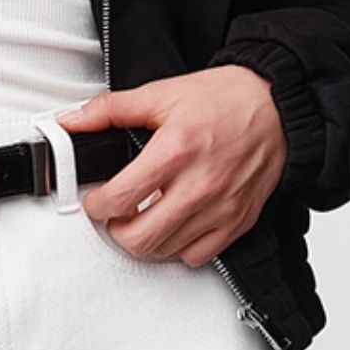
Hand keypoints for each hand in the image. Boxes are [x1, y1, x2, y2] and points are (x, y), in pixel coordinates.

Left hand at [57, 69, 285, 266]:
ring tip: (140, 219)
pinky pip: (198, 256)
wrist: (277, 107)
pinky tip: (173, 226)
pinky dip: (179, 248)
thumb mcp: (161, 93)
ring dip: (144, 240)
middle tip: (113, 215)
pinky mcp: (238, 222)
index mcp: (175, 150)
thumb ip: (111, 109)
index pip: (121, 198)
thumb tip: (72, 121)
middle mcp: (199, 185)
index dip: (96, 205)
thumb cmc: (224, 99)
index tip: (94, 200)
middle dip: (115, 231)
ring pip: (166, 251)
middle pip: (140, 237)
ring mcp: (220, 208)